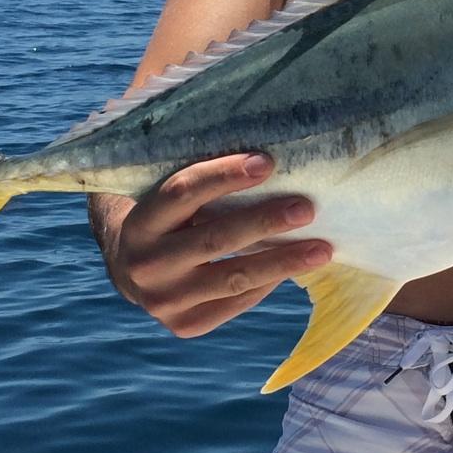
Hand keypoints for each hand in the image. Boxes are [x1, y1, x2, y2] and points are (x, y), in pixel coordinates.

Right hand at [102, 153, 331, 338]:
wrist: (130, 267)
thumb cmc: (165, 214)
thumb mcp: (164, 191)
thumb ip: (198, 172)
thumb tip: (258, 126)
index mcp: (138, 220)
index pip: (182, 192)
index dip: (224, 175)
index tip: (267, 161)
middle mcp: (145, 264)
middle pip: (213, 238)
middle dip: (264, 222)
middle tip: (308, 207)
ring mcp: (163, 301)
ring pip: (232, 277)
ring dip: (282, 261)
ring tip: (323, 248)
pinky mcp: (184, 326)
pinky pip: (235, 303)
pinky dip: (267, 283)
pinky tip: (294, 267)